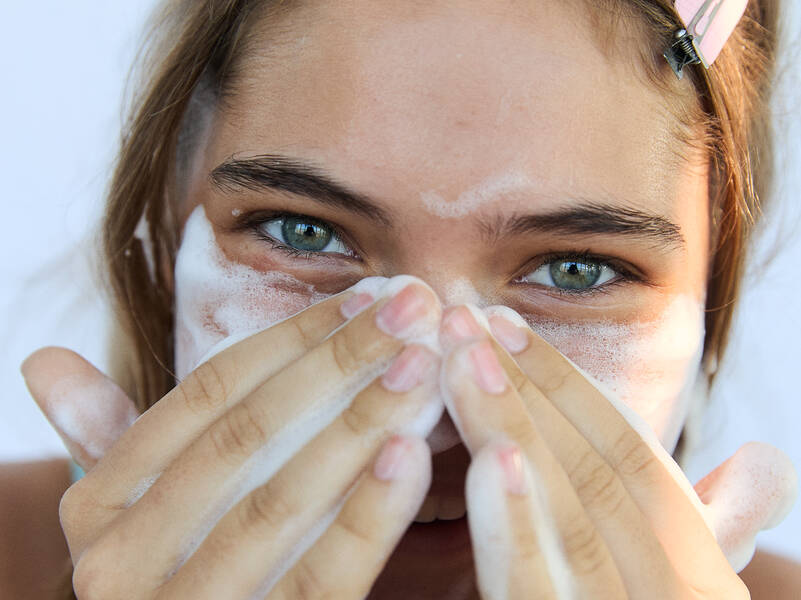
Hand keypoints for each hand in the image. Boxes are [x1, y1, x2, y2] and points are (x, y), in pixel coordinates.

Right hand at [23, 277, 443, 598]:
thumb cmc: (177, 570)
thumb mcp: (134, 508)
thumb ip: (103, 436)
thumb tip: (44, 359)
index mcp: (100, 506)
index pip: (209, 393)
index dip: (294, 338)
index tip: (366, 298)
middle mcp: (119, 562)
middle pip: (248, 435)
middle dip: (340, 363)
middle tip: (413, 308)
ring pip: (282, 501)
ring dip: (362, 422)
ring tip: (424, 363)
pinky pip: (320, 579)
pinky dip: (367, 515)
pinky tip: (413, 454)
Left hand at [439, 305, 796, 598]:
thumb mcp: (683, 585)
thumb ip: (710, 532)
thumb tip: (764, 457)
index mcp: (697, 572)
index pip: (634, 462)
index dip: (568, 389)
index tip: (506, 325)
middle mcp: (674, 594)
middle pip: (593, 475)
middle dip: (526, 390)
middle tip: (464, 316)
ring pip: (571, 521)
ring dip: (514, 432)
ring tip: (467, 358)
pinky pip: (539, 597)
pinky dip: (519, 532)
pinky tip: (490, 465)